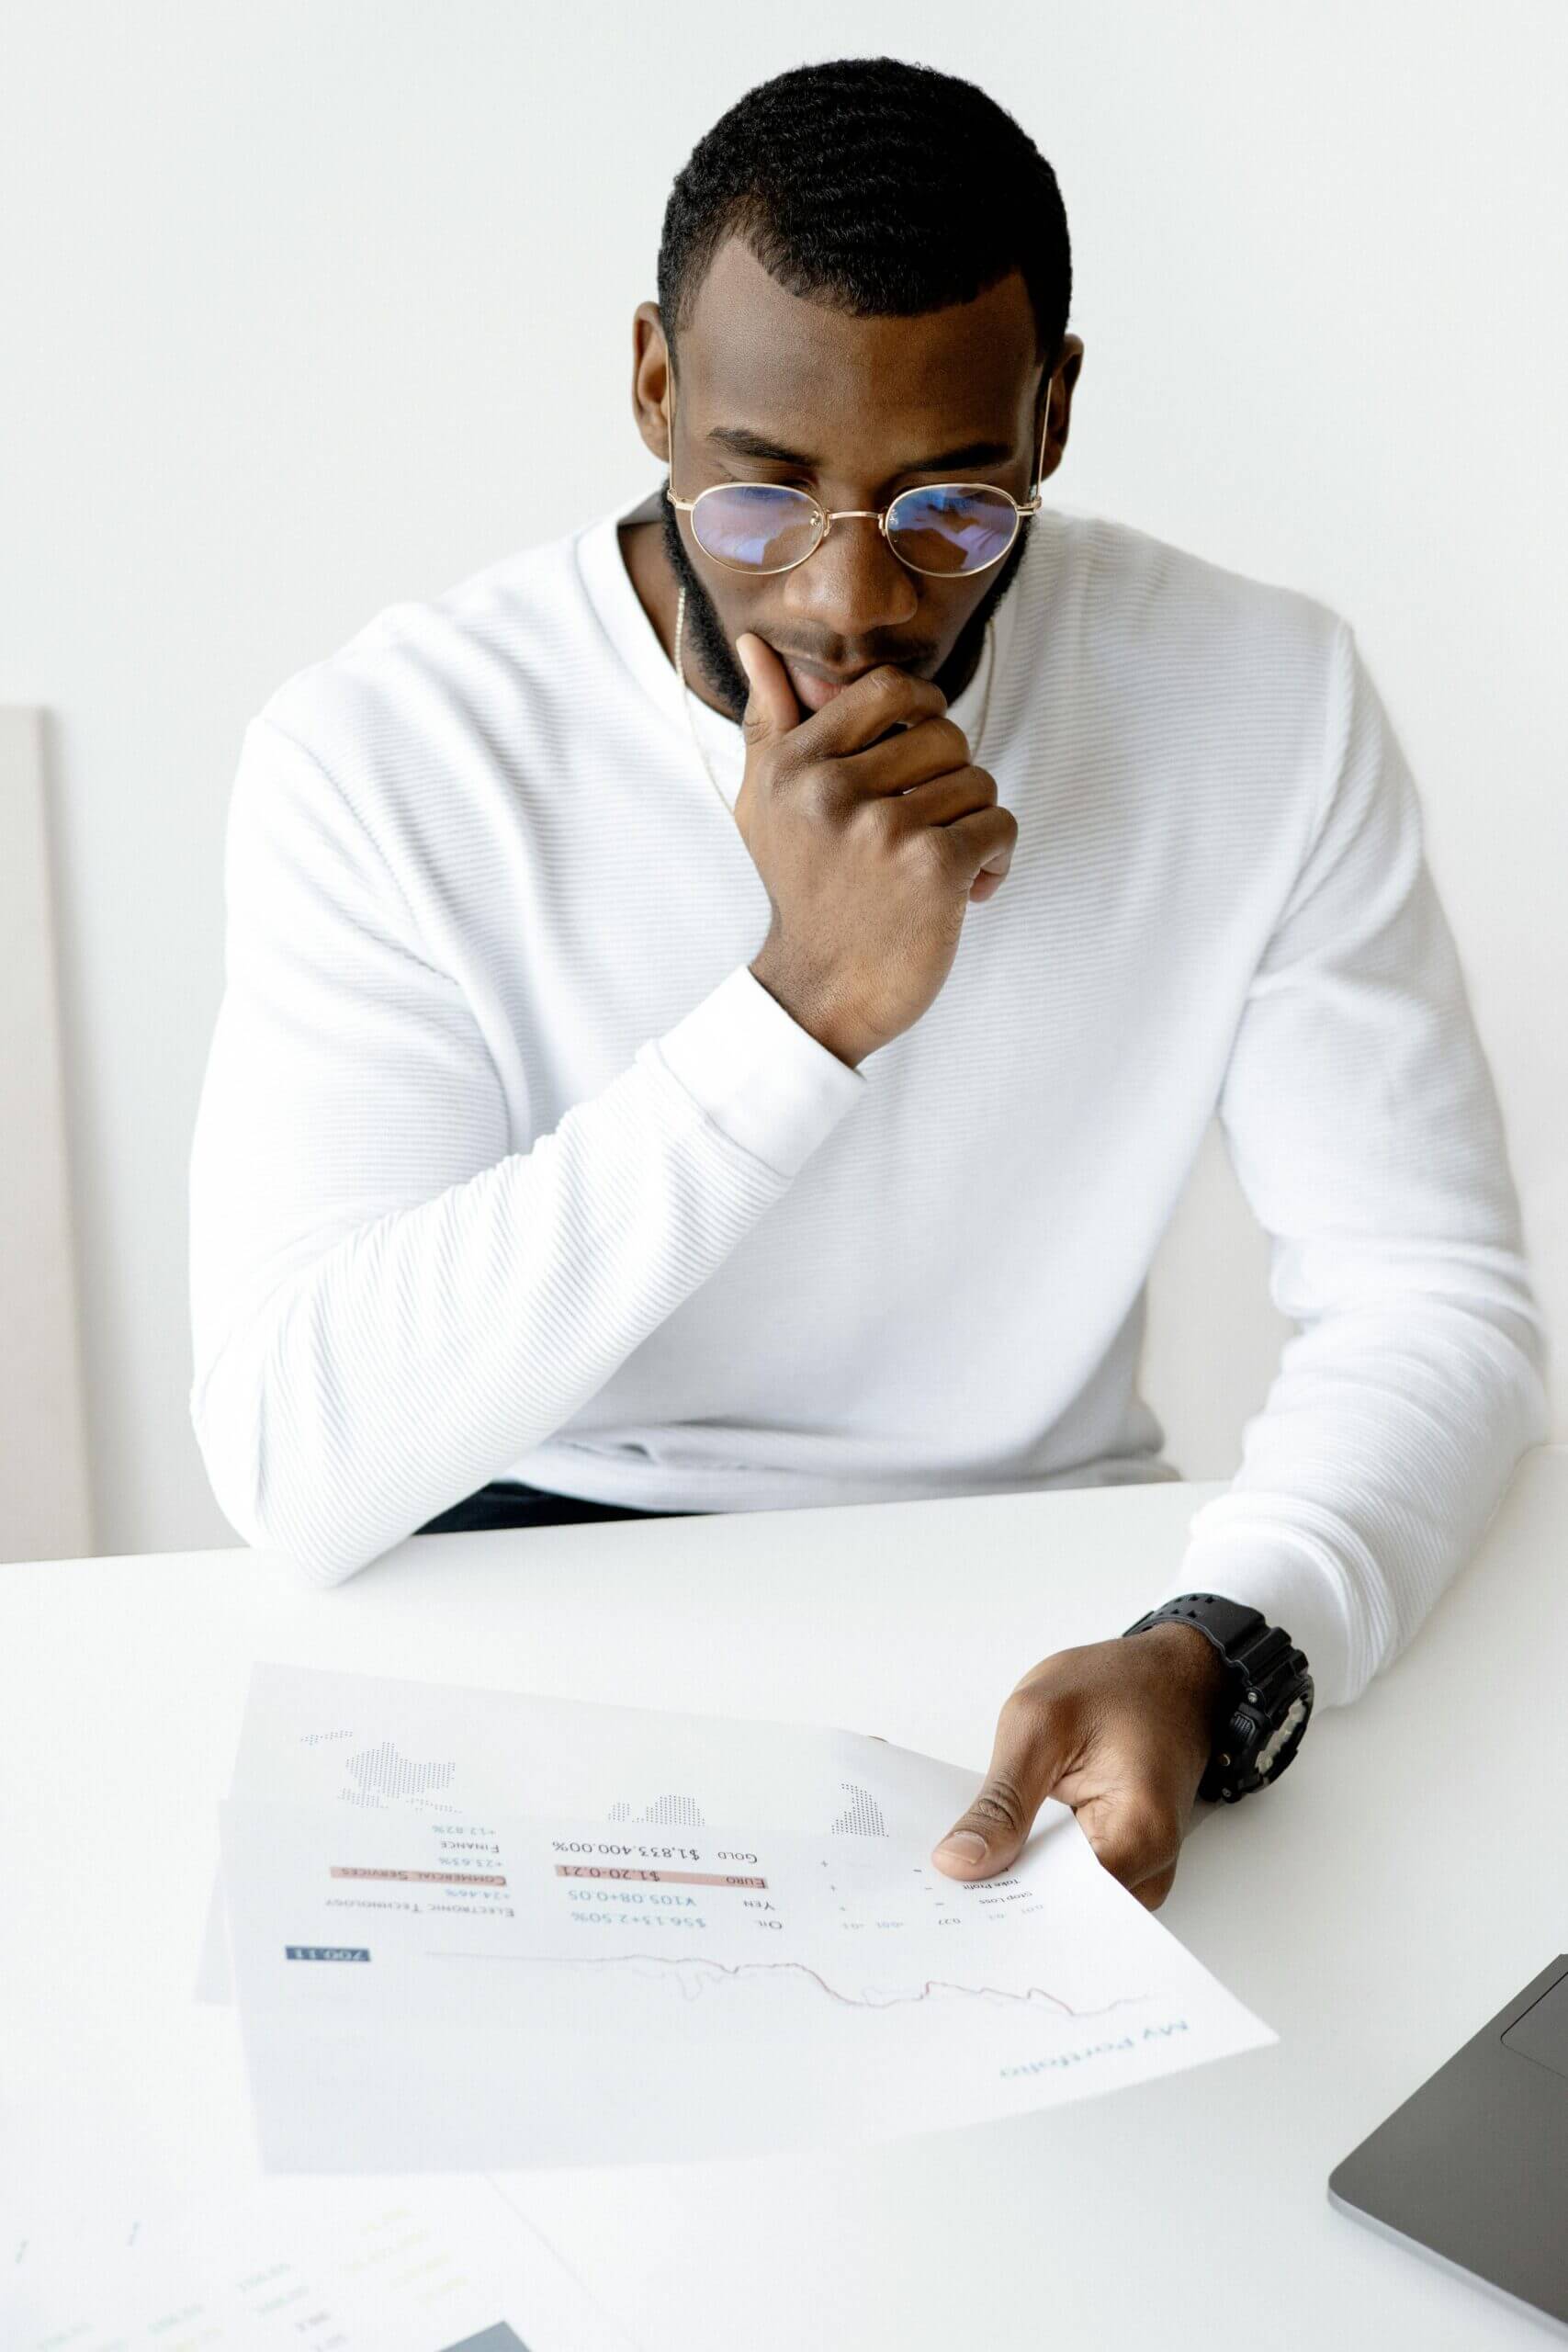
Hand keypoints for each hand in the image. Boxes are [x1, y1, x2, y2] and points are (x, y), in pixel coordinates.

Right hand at [733, 633, 1016, 1068]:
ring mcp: (884, 829)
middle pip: (944, 735)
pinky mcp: (933, 869)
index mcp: (793, 764)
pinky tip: (967, 890)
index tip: (919, 753)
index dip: (921, 711)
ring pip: (977, 781)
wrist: (821, 991)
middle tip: (925, 828)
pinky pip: (1001, 824)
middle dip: (949, 780)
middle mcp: (832, 791)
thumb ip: (768, 721)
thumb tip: (754, 643)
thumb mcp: (764, 802)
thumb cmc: (801, 889)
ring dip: (972, 824)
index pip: (889, 688)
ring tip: (938, 865)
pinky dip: (996, 858)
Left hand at [931, 1624, 1230, 1910]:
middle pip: (1062, 1913)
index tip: (953, 1894)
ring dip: (1018, 1878)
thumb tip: (959, 1863)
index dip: (1001, 1902)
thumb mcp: (1040, 1725)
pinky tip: (1003, 1842)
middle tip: (948, 1871)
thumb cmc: (1120, 1686)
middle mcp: (1149, 1869)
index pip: (1061, 1907)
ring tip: (972, 1852)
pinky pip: (1068, 1881)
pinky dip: (1034, 1862)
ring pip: (1062, 1901)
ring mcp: (1138, 1871)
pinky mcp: (1121, 1863)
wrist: (1172, 1674)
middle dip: (1003, 1894)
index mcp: (1139, 1836)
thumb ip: (1002, 1802)